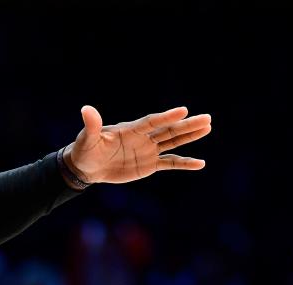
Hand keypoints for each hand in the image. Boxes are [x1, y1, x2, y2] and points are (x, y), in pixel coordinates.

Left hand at [65, 106, 210, 183]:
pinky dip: (184, 163)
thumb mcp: (87, 139)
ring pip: (173, 142)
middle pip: (168, 130)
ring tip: (207, 127)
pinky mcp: (149, 164)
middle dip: (187, 125)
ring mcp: (148, 150)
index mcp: (131, 130)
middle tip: (207, 118)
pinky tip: (200, 164)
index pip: (152, 122)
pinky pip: (170, 163)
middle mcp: (143, 138)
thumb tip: (86, 109)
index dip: (166, 117)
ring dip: (190, 136)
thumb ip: (92, 125)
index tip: (183, 111)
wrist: (87, 167)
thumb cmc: (85, 150)